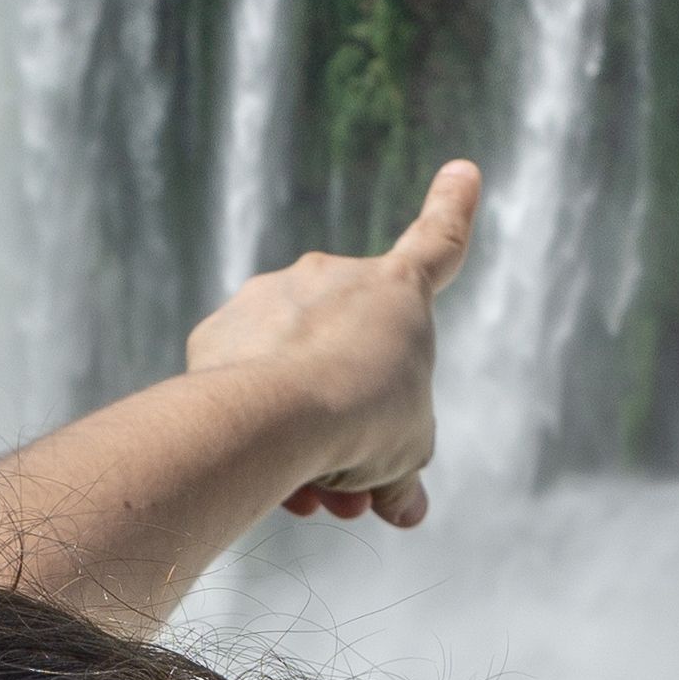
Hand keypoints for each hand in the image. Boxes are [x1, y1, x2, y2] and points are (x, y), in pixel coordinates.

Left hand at [184, 161, 481, 526]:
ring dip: (305, 428)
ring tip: (308, 489)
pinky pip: (243, 380)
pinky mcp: (217, 332)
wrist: (278, 414)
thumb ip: (402, 475)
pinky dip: (253, 420)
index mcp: (397, 292)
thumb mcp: (405, 455)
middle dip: (355, 416)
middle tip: (355, 485)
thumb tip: (403, 509)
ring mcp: (269, 298)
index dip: (454, 209)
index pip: (438, 244)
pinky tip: (258, 460)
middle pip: (351, 352)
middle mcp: (332, 277)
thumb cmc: (364, 421)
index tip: (461, 170)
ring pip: (293, 370)